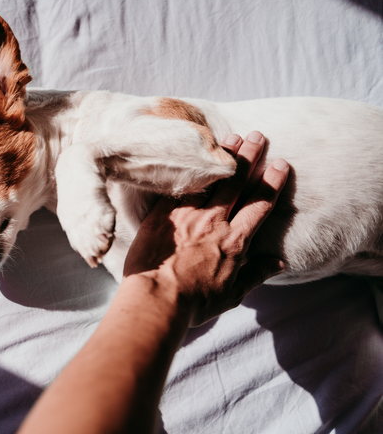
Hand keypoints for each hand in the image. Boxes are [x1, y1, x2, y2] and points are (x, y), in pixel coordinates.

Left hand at [123, 131, 289, 325]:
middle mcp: (215, 222)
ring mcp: (189, 215)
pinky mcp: (163, 213)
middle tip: (259, 136)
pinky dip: (191, 170)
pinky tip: (194, 155)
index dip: (272, 183)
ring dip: (223, 157)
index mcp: (236, 242)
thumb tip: (277, 263)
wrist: (157, 297)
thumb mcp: (233, 294)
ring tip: (233, 137)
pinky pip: (180, 186)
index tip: (280, 164)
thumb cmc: (194, 302)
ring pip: (211, 180)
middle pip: (237, 183)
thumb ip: (255, 275)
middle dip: (250, 157)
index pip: (260, 205)